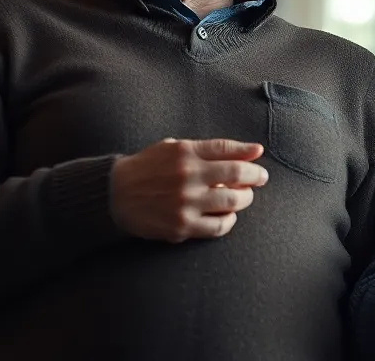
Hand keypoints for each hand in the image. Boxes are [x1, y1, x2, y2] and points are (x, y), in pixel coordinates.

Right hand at [111, 138, 268, 243]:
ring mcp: (186, 202)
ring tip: (243, 196)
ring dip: (245, 198)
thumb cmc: (147, 168)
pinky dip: (229, 220)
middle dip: (255, 176)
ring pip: (233, 201)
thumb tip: (249, 151)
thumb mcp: (171, 148)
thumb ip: (205, 149)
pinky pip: (219, 226)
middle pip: (238, 174)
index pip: (227, 149)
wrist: (114, 195)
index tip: (259, 155)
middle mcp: (188, 176)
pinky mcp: (182, 226)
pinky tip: (227, 215)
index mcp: (185, 152)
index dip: (248, 152)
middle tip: (260, 178)